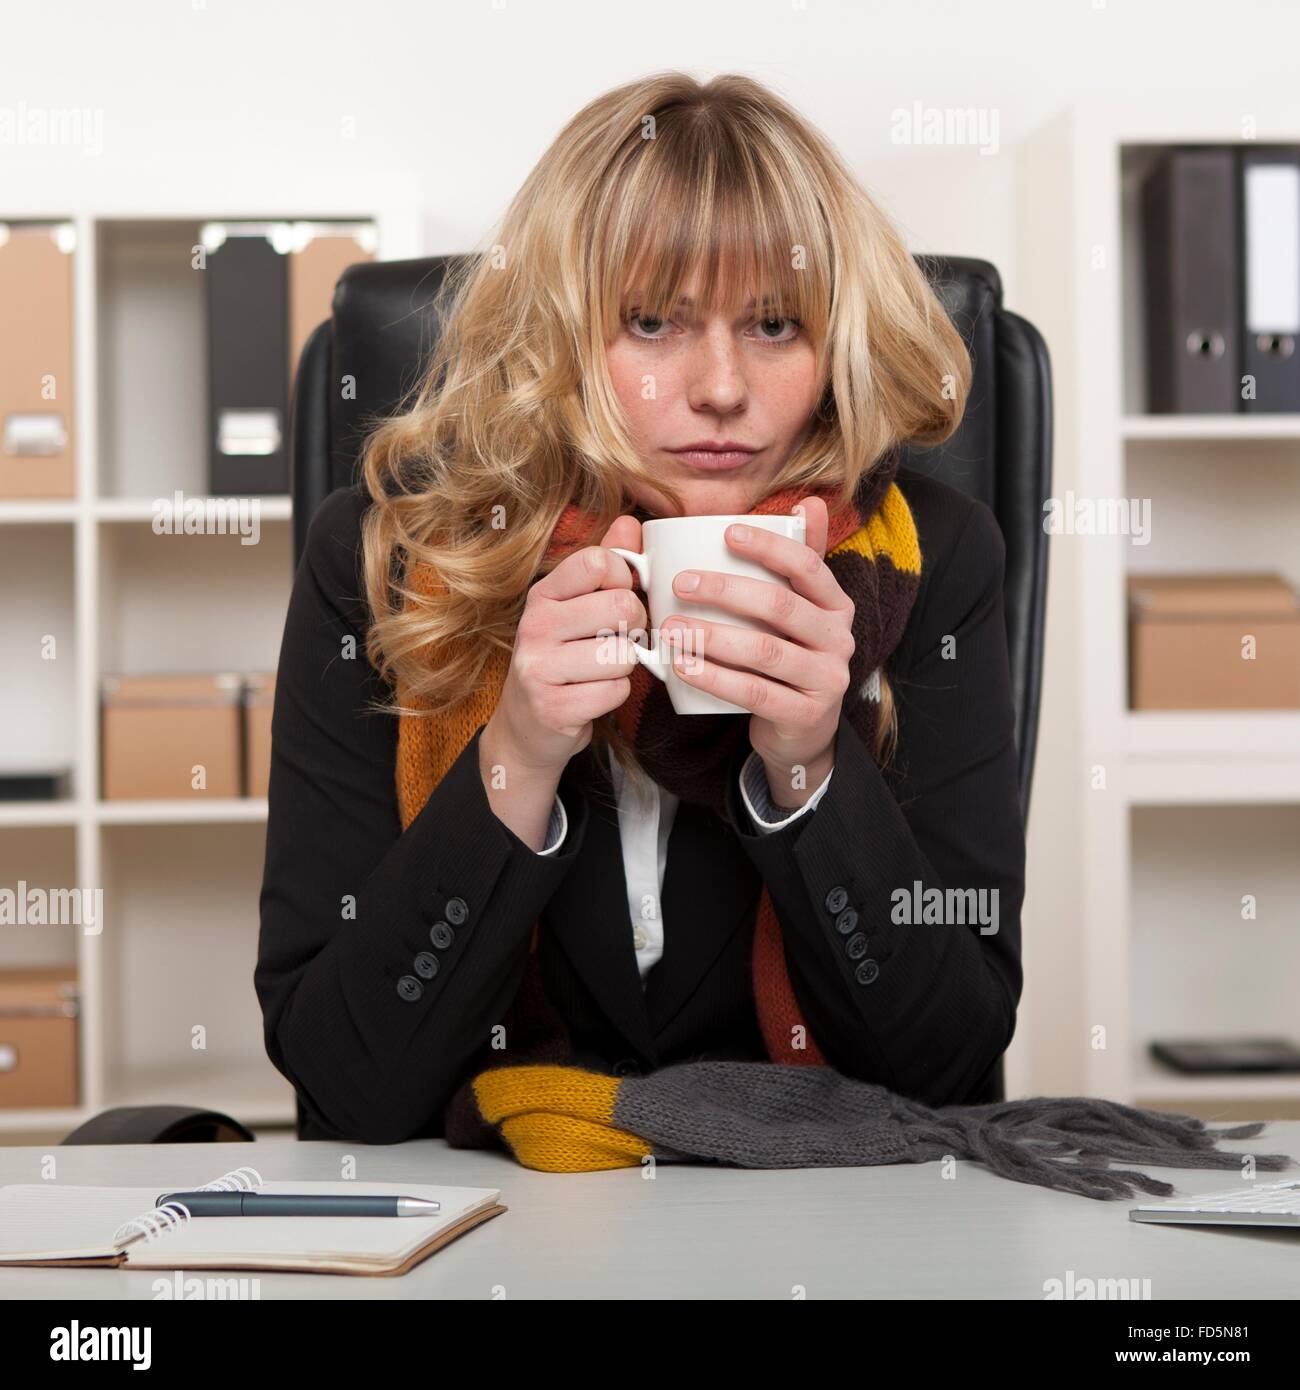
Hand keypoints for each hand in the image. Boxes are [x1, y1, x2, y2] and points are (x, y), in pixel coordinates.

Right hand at [485, 515, 646, 776]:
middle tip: (618, 639)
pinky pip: (616, 691)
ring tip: (601, 671)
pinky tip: (593, 695)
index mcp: (542, 595)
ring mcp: (539, 668)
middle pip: (622, 607)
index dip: (624, 580)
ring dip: (625, 667)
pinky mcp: (553, 707)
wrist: (526, 727)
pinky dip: (615, 695)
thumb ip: (606, 566)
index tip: (617, 597)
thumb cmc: (561, 660)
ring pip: (623, 654)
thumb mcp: (575, 608)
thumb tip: (631, 522)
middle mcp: (535, 626)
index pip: (599, 562)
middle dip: (634, 628)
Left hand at [658, 496, 852, 795]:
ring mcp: (827, 679)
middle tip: (679, 583)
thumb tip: (809, 502)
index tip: (725, 533)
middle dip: (725, 590)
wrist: (802, 731)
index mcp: (836, 604)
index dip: (768, 546)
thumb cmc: (788, 656)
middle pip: (780, 605)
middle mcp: (839, 639)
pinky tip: (682, 667)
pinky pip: (755, 692)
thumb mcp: (798, 609)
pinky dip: (715, 678)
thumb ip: (799, 558)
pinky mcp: (806, 715)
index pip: (807, 565)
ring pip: (765, 650)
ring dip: (711, 636)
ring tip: (670, 628)